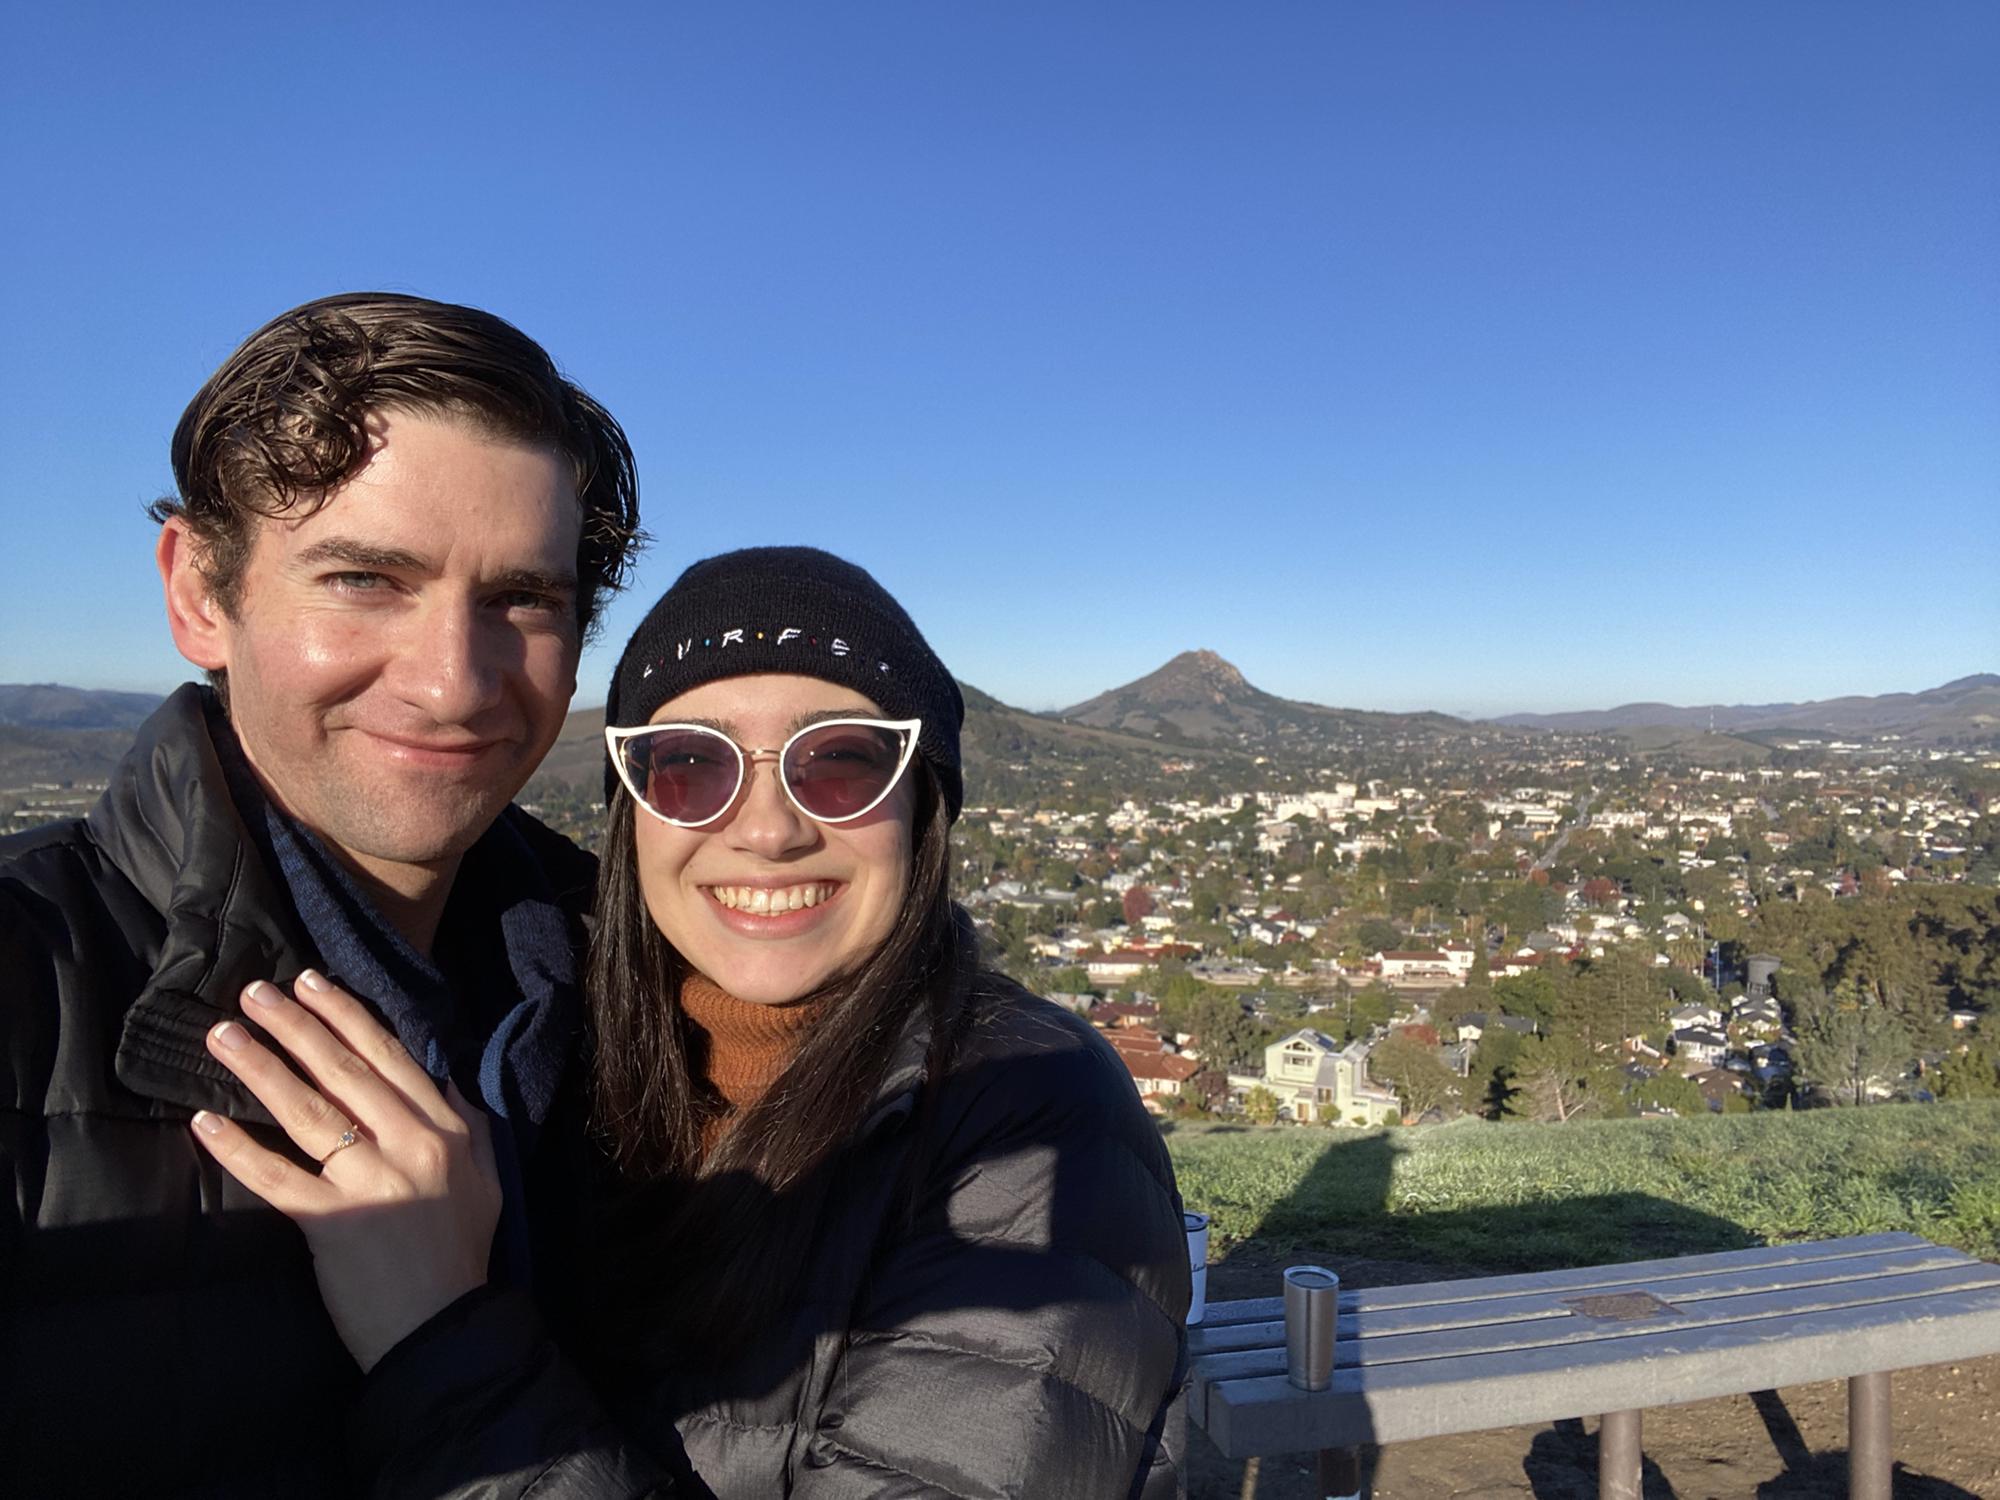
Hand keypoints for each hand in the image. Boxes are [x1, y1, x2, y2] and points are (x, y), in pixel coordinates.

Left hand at [189, 970, 503, 1371]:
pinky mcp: (337, 1222)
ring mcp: (376, 1181)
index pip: (391, 1057)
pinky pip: (280, 1177)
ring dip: (262, 1067)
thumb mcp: (483, 1179)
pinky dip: (239, 1149)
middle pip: (345, 1071)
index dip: (347, 1016)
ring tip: (223, 1035)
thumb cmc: (460, 1256)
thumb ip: (467, 1125)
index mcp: (450, 1129)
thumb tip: (443, 1078)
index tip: (310, 982)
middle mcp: (415, 1143)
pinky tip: (203, 1123)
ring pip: (310, 1110)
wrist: (445, 1330)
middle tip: (253, 992)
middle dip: (296, 1025)